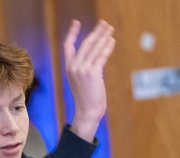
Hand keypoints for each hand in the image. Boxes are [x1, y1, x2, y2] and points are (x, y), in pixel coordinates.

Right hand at [63, 19, 115, 141]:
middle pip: (85, 44)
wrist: (86, 111)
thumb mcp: (81, 81)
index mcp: (68, 68)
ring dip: (103, 37)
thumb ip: (86, 67)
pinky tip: (111, 41)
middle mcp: (73, 67)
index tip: (76, 22)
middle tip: (104, 23)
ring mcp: (82, 70)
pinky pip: (101, 56)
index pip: (68, 46)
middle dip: (96, 32)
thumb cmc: (86, 98)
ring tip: (110, 29)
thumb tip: (97, 54)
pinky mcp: (92, 73)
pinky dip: (107, 47)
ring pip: (94, 48)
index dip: (72, 33)